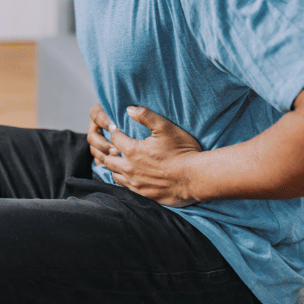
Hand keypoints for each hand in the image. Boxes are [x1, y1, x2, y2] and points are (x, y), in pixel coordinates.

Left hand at [88, 104, 202, 206]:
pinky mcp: (143, 195)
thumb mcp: (165, 127)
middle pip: (109, 159)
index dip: (115, 132)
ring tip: (120, 161)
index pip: (114, 139)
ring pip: (114, 175)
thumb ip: (145, 116)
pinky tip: (130, 177)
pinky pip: (125, 188)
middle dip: (109, 152)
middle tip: (115, 147)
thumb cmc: (182, 150)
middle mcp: (130, 168)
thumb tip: (129, 109)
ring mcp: (135, 184)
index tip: (119, 130)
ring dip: (115, 167)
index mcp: (133, 150)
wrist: (194, 178)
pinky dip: (124, 180)